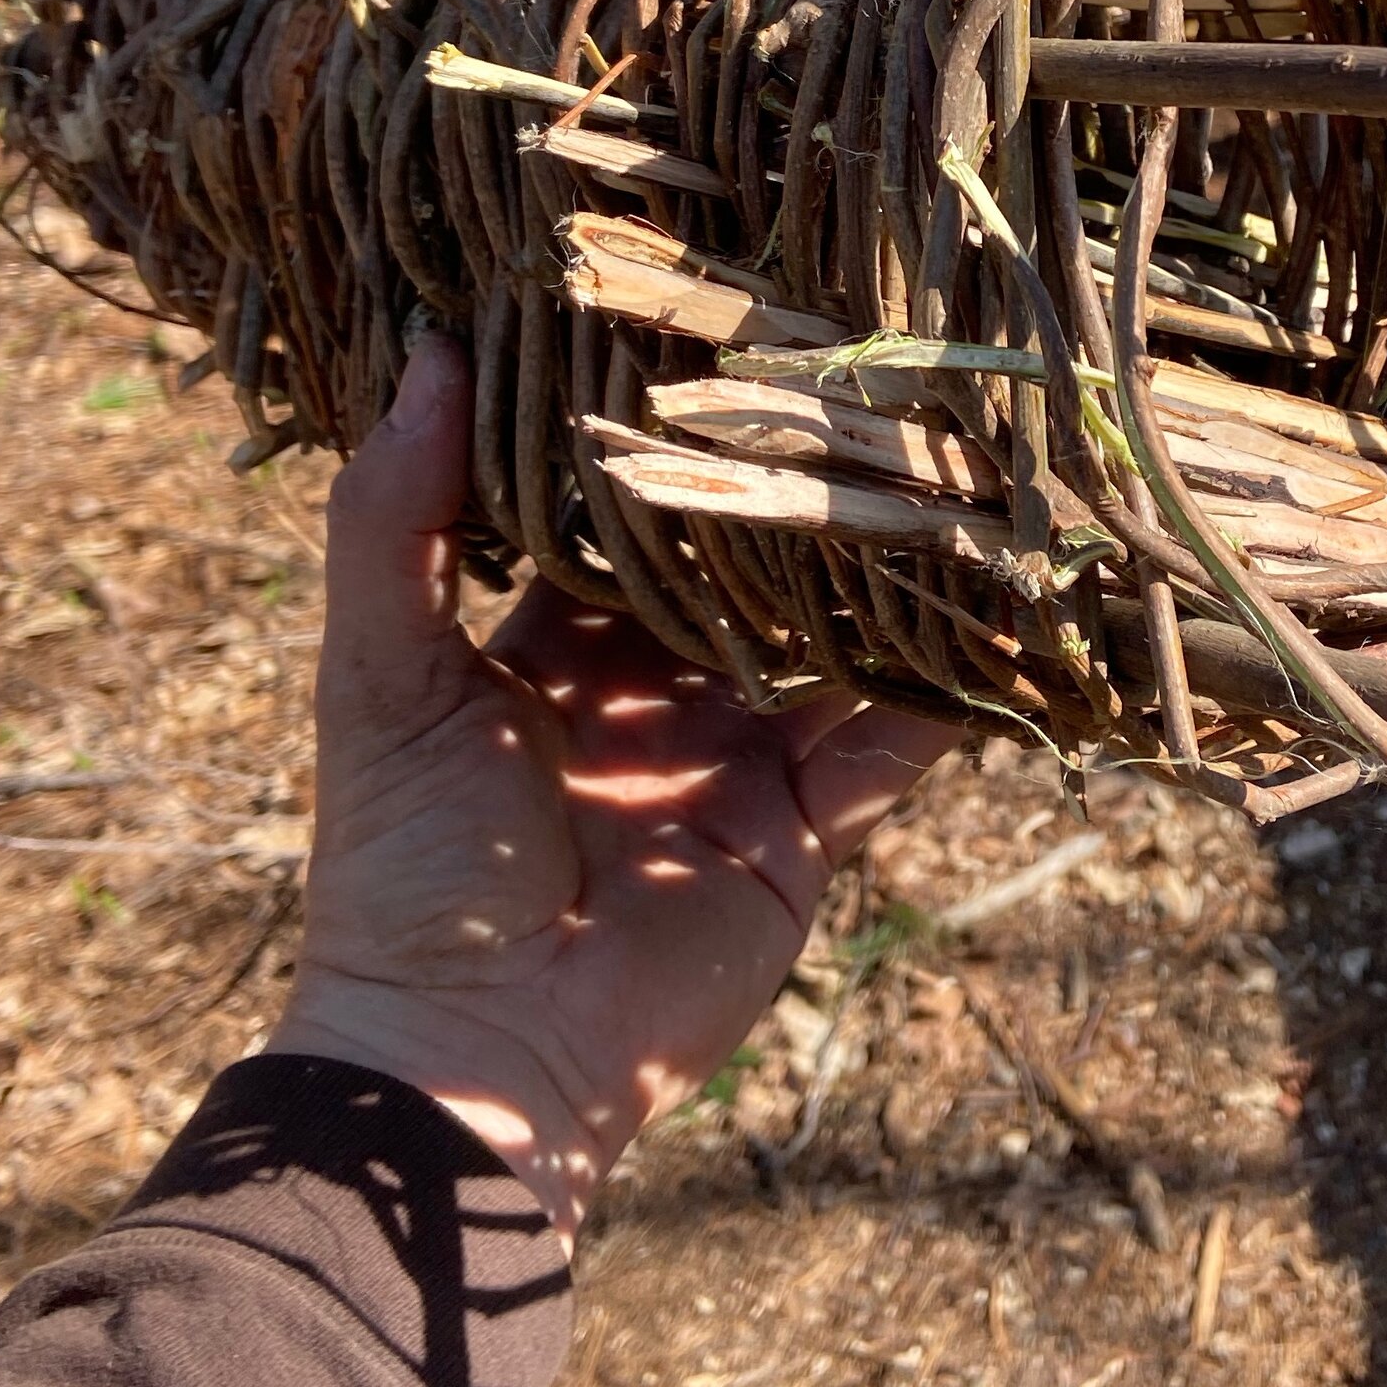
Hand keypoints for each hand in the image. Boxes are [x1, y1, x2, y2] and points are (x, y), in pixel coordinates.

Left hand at [267, 336, 959, 1237]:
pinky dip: (945, 692)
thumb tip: (433, 349)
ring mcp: (736, 762)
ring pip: (832, 645)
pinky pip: (889, 750)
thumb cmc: (407, 864)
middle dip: (800, 493)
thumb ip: (397, 519)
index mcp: (551, 647)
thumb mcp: (383, 676)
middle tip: (872, 374)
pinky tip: (1003, 611)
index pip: (626, 513)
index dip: (668, 436)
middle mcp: (655, 692)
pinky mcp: (803, 837)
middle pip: (745, 570)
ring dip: (887, 576)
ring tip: (961, 468)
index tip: (723, 327)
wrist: (472, 1060)